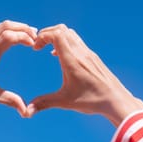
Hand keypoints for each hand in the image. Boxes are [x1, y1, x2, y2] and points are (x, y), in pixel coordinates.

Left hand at [0, 20, 36, 116]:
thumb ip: (10, 100)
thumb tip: (26, 112)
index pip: (9, 36)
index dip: (25, 37)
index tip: (34, 45)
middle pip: (7, 25)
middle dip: (24, 28)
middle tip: (36, 36)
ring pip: (1, 25)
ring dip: (17, 27)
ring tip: (29, 35)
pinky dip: (8, 30)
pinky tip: (15, 38)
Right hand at [27, 24, 142, 126]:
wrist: (115, 99)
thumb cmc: (92, 100)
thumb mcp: (65, 101)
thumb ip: (44, 103)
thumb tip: (27, 112)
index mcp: (72, 60)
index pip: (57, 34)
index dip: (42, 36)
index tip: (35, 48)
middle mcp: (81, 52)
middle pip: (62, 29)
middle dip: (47, 34)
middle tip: (38, 46)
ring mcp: (88, 53)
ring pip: (70, 33)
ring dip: (57, 36)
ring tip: (47, 49)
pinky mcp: (93, 56)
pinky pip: (77, 41)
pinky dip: (65, 42)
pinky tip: (60, 57)